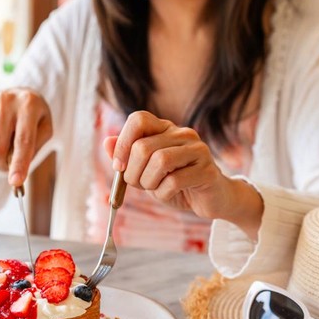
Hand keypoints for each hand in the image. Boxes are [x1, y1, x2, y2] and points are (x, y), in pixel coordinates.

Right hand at [0, 88, 51, 185]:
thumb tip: (14, 165)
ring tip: (7, 138)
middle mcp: (7, 100)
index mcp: (29, 105)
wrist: (21, 94)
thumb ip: (33, 148)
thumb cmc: (35, 117)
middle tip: (10, 166)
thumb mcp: (45, 130)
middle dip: (3, 164)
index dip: (19, 163)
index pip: (23, 140)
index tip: (15, 182)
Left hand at [106, 111, 262, 235]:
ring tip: (154, 189)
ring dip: (148, 182)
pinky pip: (175, 181)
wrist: (211, 199)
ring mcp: (198, 150)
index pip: (139, 119)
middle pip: (143, 147)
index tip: (119, 166)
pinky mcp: (207, 170)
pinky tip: (169, 194)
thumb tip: (107, 141)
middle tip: (138, 185)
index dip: (123, 143)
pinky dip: (163, 194)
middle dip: (132, 173)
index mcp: (165, 129)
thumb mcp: (146, 171)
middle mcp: (182, 134)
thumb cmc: (176, 183)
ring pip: (159, 161)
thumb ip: (127, 157)